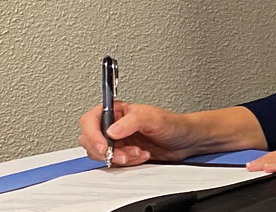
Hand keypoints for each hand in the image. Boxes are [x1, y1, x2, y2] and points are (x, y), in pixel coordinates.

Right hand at [76, 101, 202, 165]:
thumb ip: (131, 122)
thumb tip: (111, 131)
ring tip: (138, 152)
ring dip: (119, 157)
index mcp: (116, 111)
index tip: (103, 146)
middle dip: (106, 150)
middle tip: (123, 154)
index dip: (92, 134)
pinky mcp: (122, 153)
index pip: (90, 120)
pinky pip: (113, 162)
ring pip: (101, 154)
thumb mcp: (152, 118)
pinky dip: (127, 163)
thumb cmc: (172, 124)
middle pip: (90, 139)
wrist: (185, 141)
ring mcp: (117, 140)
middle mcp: (113, 125)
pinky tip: (141, 156)